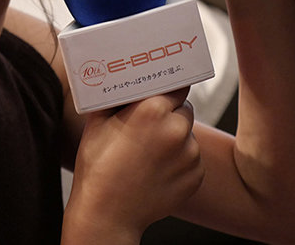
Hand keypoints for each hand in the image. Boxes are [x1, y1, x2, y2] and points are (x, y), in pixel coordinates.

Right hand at [64, 88, 202, 242]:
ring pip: (187, 135)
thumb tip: (123, 82)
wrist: (107, 212)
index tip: (159, 93)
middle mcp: (177, 129)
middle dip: (168, 114)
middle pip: (183, 108)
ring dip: (174, 138)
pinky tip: (156, 170)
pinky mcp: (196, 176)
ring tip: (148, 154)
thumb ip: (116, 97)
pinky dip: (179, 161)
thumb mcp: (97, 121)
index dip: (166, 89)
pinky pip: (192, 159)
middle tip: (146, 127)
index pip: (175, 85)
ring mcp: (190, 155)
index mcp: (153, 110)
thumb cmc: (98, 166)